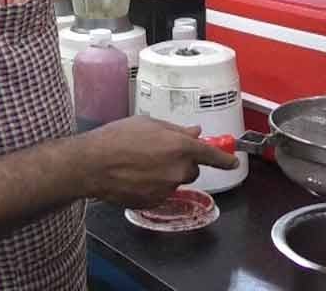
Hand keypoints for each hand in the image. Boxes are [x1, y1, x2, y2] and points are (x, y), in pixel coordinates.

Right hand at [78, 116, 238, 208]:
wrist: (92, 165)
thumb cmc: (116, 139)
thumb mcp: (148, 123)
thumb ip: (175, 130)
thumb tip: (194, 132)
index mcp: (180, 147)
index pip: (212, 155)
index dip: (225, 159)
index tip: (233, 161)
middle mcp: (178, 170)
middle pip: (192, 169)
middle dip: (182, 162)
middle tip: (159, 153)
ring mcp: (167, 189)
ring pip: (175, 181)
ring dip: (166, 173)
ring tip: (140, 163)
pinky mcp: (154, 202)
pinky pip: (161, 192)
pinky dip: (153, 186)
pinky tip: (135, 176)